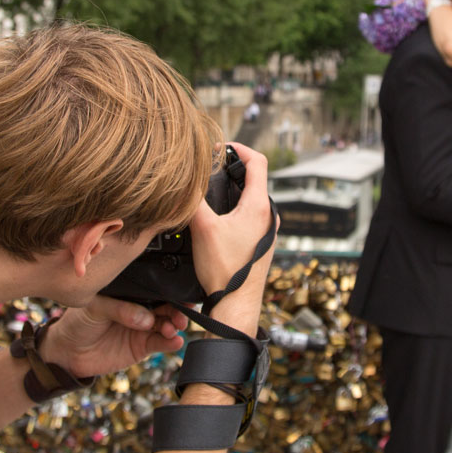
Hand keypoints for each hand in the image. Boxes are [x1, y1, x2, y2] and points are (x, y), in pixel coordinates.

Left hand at [41, 298, 187, 378]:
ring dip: (175, 325)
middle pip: (167, 305)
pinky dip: (170, 343)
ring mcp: (144, 328)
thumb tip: (146, 319)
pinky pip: (161, 344)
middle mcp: (141, 308)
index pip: (154, 288)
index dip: (168, 289)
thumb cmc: (78, 321)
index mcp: (131, 293)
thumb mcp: (95, 307)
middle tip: (179, 314)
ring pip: (167, 324)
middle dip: (177, 309)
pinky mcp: (142, 347)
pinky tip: (175, 341)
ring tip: (172, 328)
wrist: (68, 351)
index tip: (180, 292)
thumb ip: (120, 310)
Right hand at [187, 143, 276, 336]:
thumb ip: (193, 199)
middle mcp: (269, 216)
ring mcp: (268, 231)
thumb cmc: (224, 270)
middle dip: (233, 169)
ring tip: (211, 189)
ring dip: (233, 190)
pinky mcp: (262, 244)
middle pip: (254, 179)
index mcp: (259, 206)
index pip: (258, 161)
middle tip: (210, 167)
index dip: (239, 148)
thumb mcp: (202, 228)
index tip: (221, 147)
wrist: (236, 305)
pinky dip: (235, 208)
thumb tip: (182, 180)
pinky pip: (251, 216)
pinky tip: (218, 217)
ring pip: (252, 199)